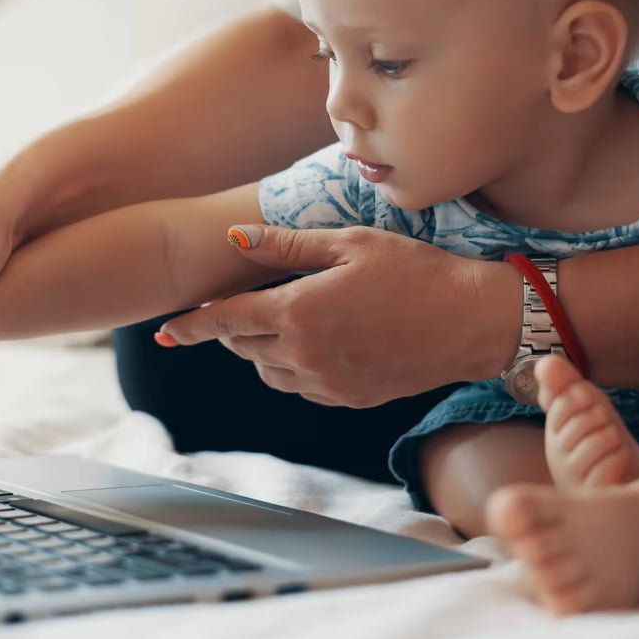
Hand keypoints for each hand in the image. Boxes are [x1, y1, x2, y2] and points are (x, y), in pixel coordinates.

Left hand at [157, 224, 521, 406]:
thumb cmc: (415, 270)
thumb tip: (234, 238)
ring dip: (261, 350)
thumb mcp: (350, 243)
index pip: (226, 320)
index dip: (192, 324)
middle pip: (243, 347)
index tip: (165, 330)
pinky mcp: (350, 399)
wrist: (472, 321)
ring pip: (269, 372)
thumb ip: (286, 246)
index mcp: (300, 312)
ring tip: (278, 322)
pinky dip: (293, 368)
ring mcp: (328, 383)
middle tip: (230, 310)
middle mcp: (306, 355)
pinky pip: (302, 388)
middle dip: (230, 329)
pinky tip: (313, 344)